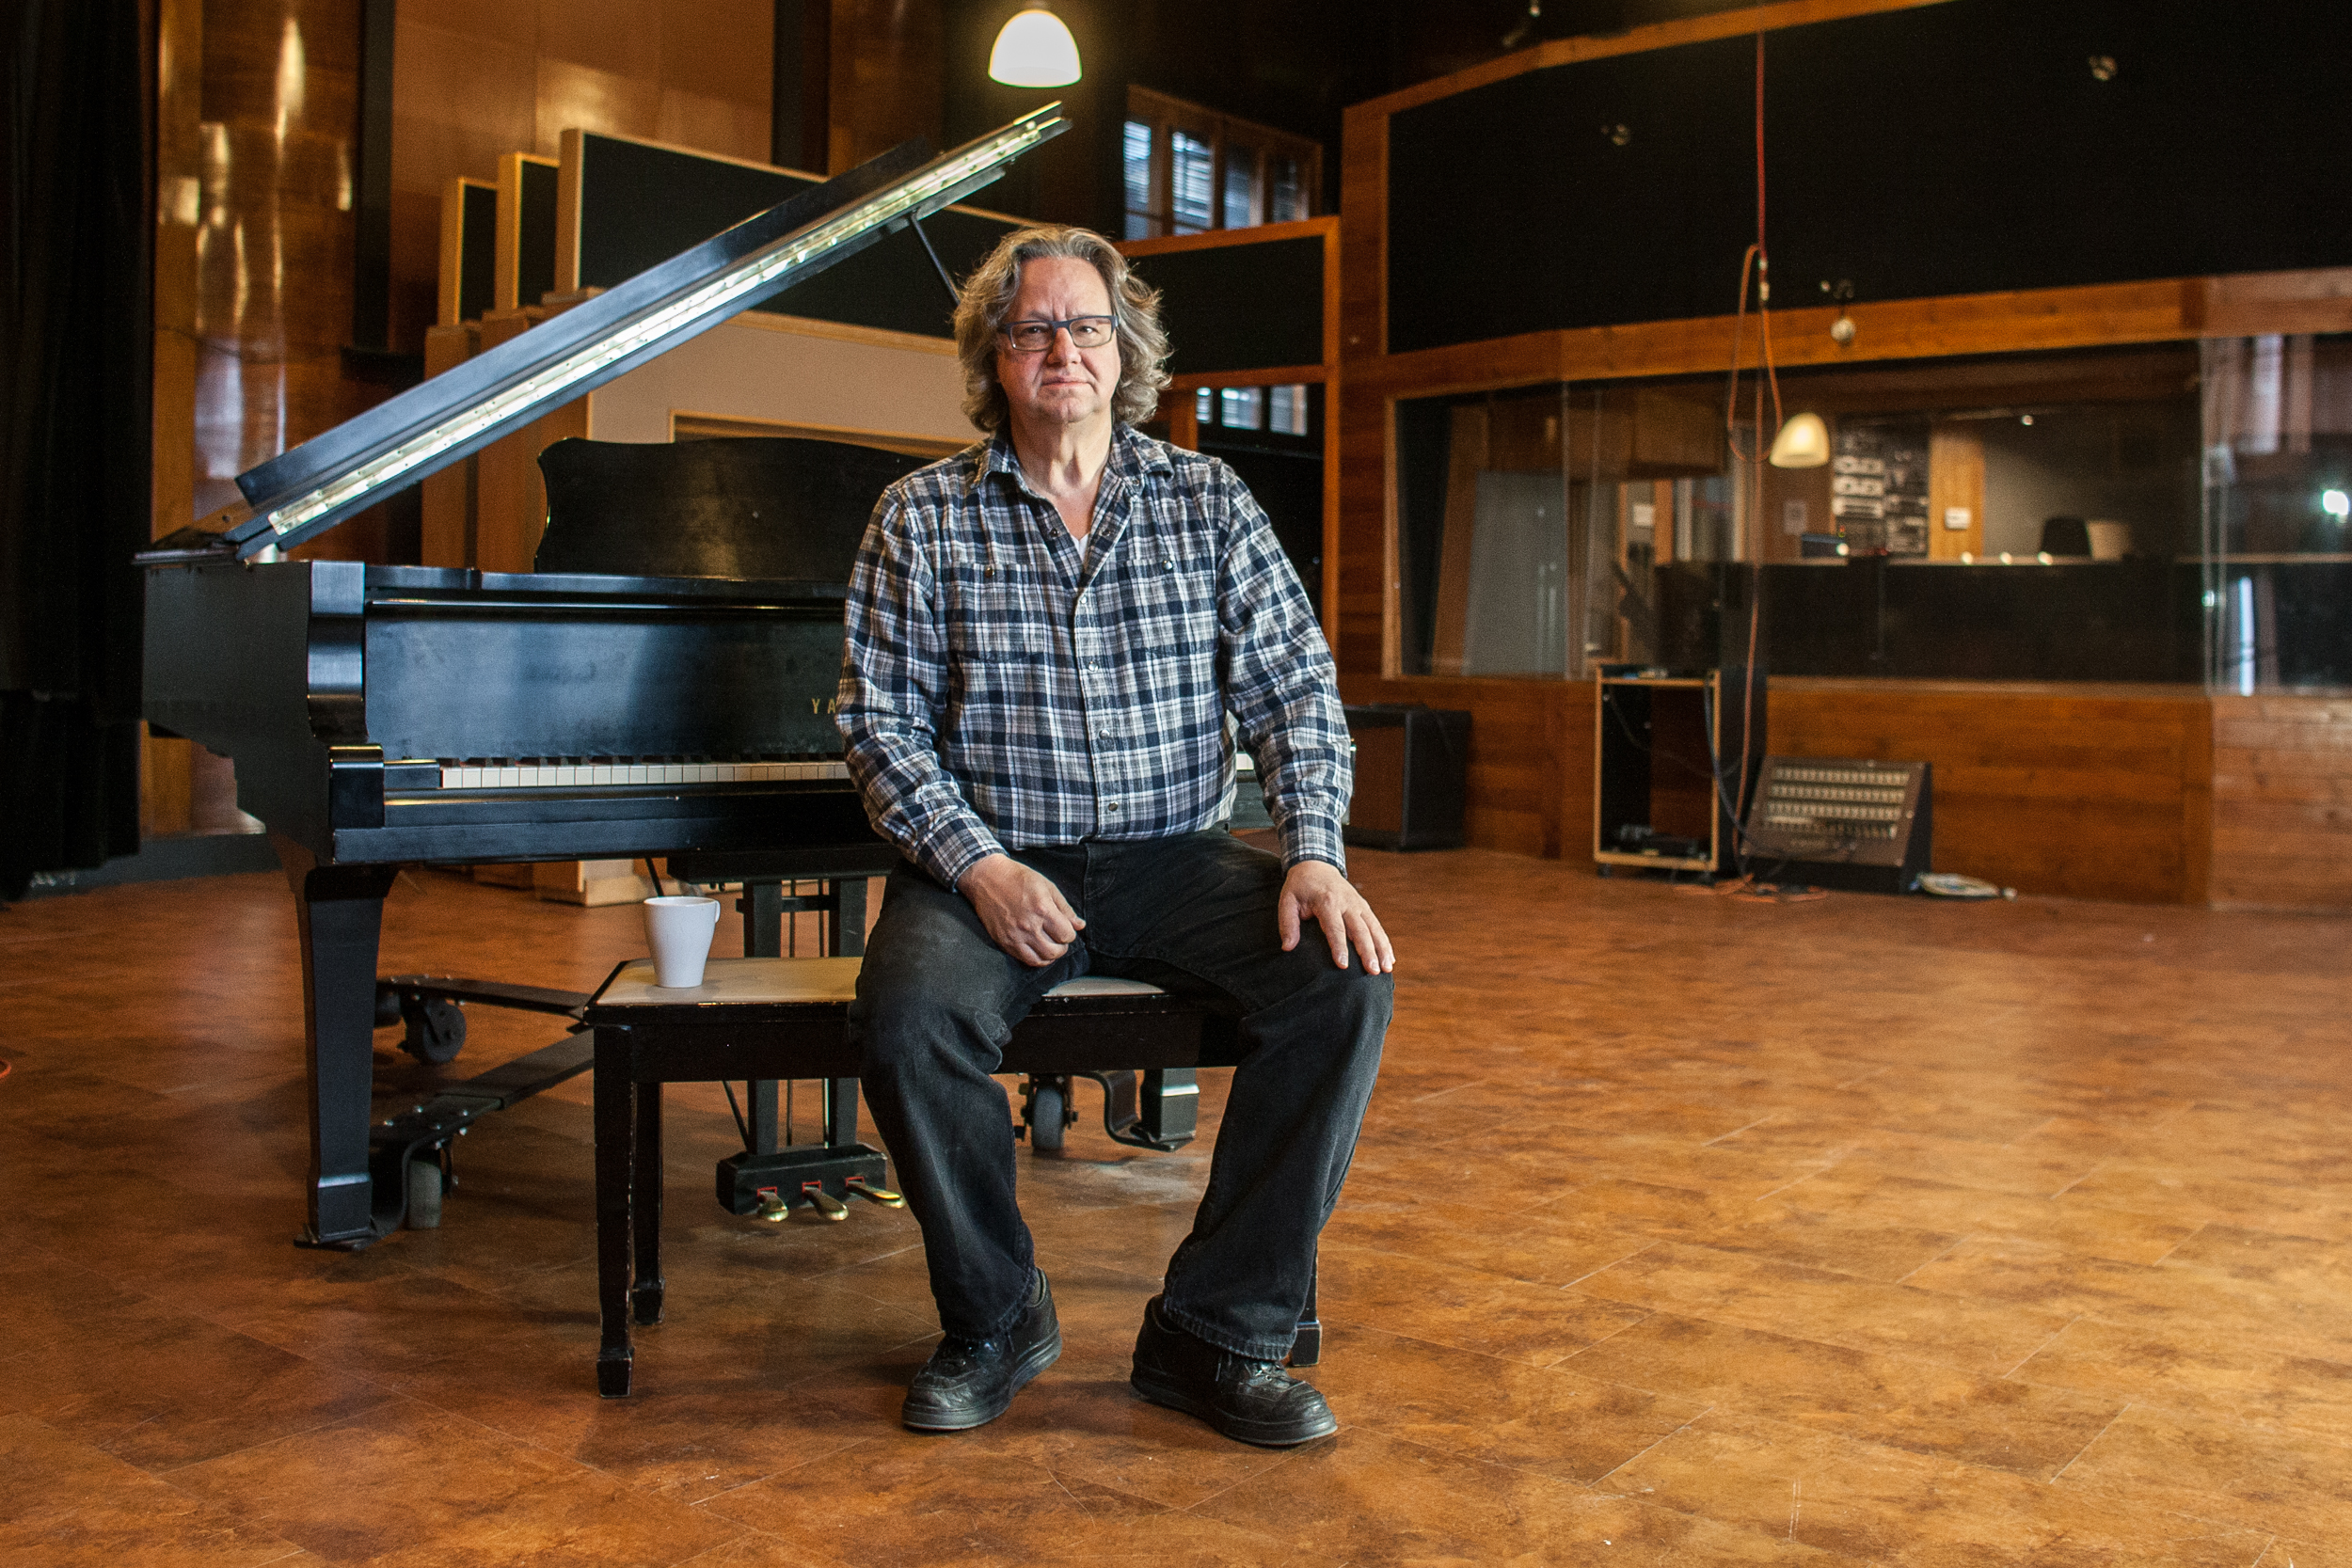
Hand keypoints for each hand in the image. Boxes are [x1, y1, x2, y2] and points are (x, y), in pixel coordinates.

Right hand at [958, 854, 1084, 966]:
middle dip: (1062, 946)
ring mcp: (1015, 935)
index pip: (1067, 935)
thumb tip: (1080, 925)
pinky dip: (1036, 958)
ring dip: (1050, 955)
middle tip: (1059, 938)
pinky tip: (1037, 949)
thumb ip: (1065, 908)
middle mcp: (1029, 925)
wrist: (988, 878)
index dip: (1070, 933)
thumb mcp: (1047, 887)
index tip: (1065, 927)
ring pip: (1041, 960)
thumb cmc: (1019, 879)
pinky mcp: (1004, 941)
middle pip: (1056, 951)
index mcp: (1042, 909)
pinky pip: (1025, 960)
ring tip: (1049, 945)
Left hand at [1279, 860, 1393, 974]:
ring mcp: (1358, 904)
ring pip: (1373, 928)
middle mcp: (1347, 903)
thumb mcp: (1287, 901)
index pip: (1335, 928)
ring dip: (1381, 949)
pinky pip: (1377, 926)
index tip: (1343, 965)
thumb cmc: (1300, 887)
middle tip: (1372, 971)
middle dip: (1368, 951)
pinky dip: (1385, 942)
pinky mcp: (1364, 907)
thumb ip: (1288, 924)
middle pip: (1360, 930)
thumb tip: (1288, 947)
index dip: (1339, 947)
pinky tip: (1389, 959)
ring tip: (1386, 968)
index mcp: (1327, 901)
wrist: (1316, 865)